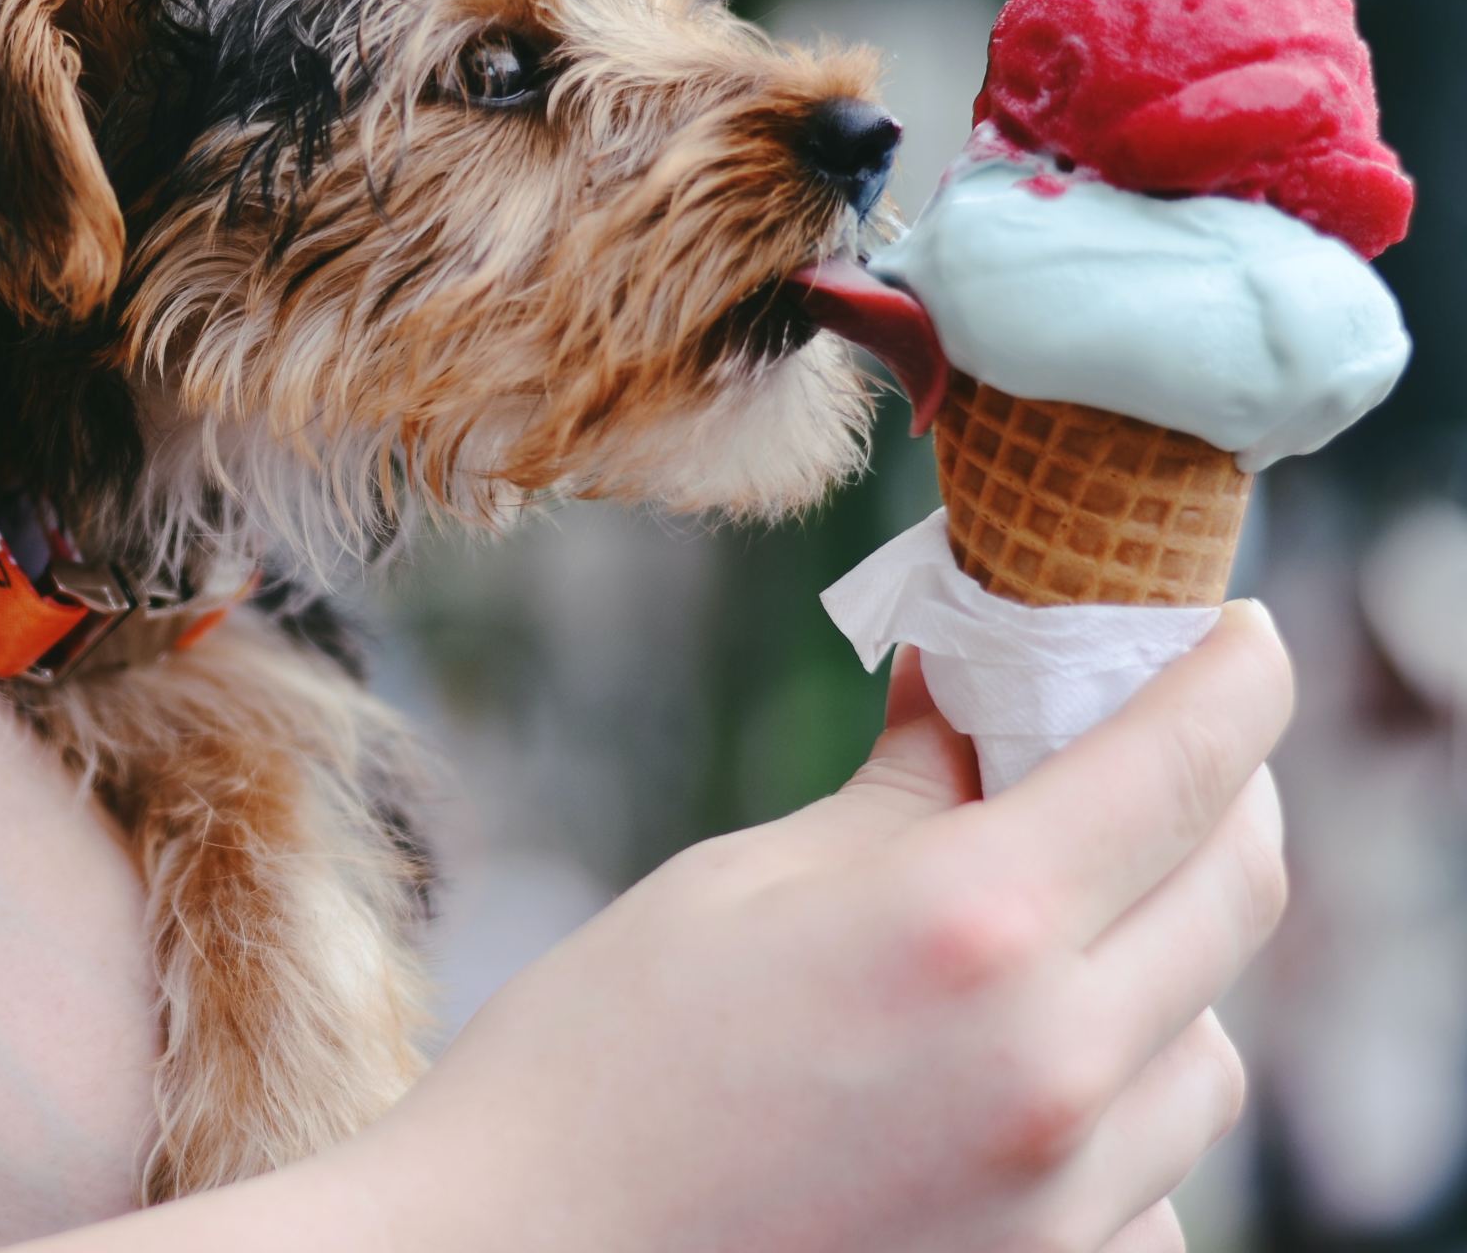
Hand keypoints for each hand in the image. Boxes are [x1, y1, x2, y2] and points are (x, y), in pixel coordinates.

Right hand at [318, 611, 1288, 1252]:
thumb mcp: (735, 886)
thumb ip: (897, 792)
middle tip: (1153, 754)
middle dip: (1216, 799)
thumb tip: (971, 688)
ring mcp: (1064, 1202)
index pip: (1181, 764)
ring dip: (1161, 967)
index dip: (1231, 675)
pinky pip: (1153, 1182)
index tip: (1236, 633)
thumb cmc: (592, 1067)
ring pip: (1206, 1051)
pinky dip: (1112, 1118)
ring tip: (1052, 938)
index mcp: (969, 925)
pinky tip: (1005, 1090)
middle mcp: (1054, 1067)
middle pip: (1237, 893)